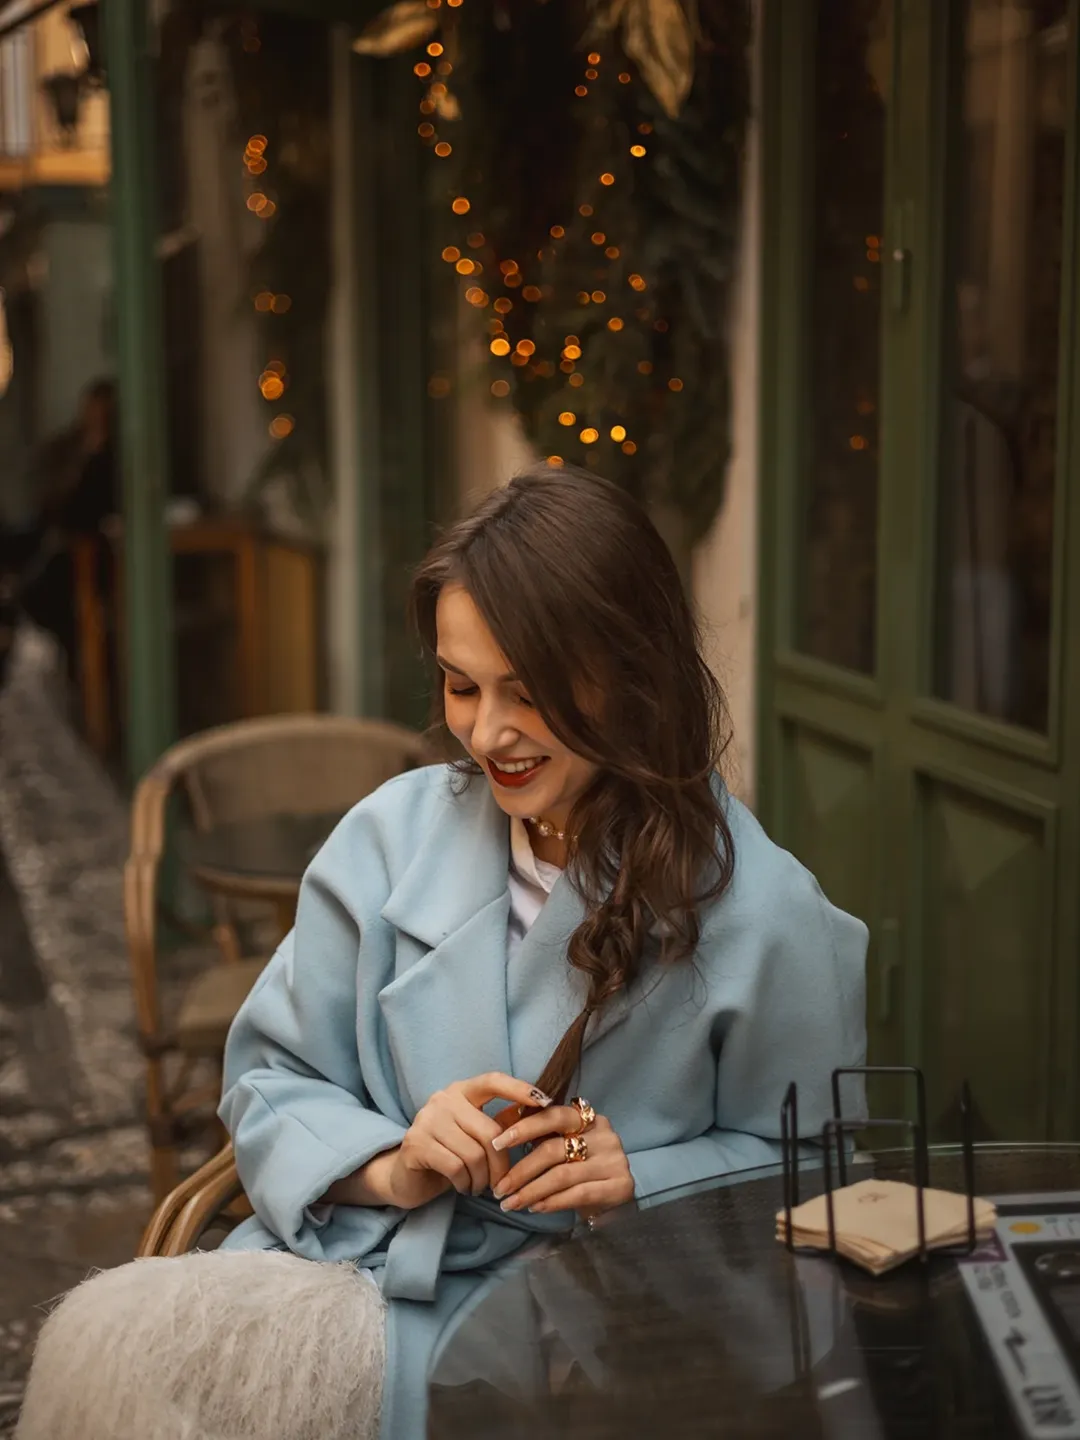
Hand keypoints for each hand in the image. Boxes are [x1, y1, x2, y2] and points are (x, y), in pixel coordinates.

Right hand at [386, 1072, 553, 1210]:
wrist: (407, 1177)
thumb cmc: (449, 1154)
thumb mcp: (475, 1135)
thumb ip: (500, 1122)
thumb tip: (540, 1113)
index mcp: (462, 1091)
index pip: (493, 1081)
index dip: (519, 1089)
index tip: (545, 1101)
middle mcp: (443, 1099)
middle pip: (490, 1131)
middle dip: (502, 1164)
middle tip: (501, 1184)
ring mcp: (427, 1119)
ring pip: (474, 1153)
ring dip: (482, 1179)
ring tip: (479, 1187)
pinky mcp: (416, 1144)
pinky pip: (456, 1167)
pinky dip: (465, 1184)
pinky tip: (463, 1187)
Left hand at [490, 1104, 633, 1217]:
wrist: (616, 1203)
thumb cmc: (582, 1172)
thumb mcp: (564, 1148)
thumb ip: (542, 1138)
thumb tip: (499, 1137)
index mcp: (589, 1118)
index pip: (552, 1116)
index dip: (523, 1128)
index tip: (497, 1143)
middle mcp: (605, 1135)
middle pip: (553, 1149)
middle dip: (520, 1170)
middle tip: (499, 1187)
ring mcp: (615, 1160)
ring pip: (562, 1175)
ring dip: (530, 1191)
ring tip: (510, 1203)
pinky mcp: (621, 1185)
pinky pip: (578, 1194)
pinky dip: (552, 1202)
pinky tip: (535, 1208)